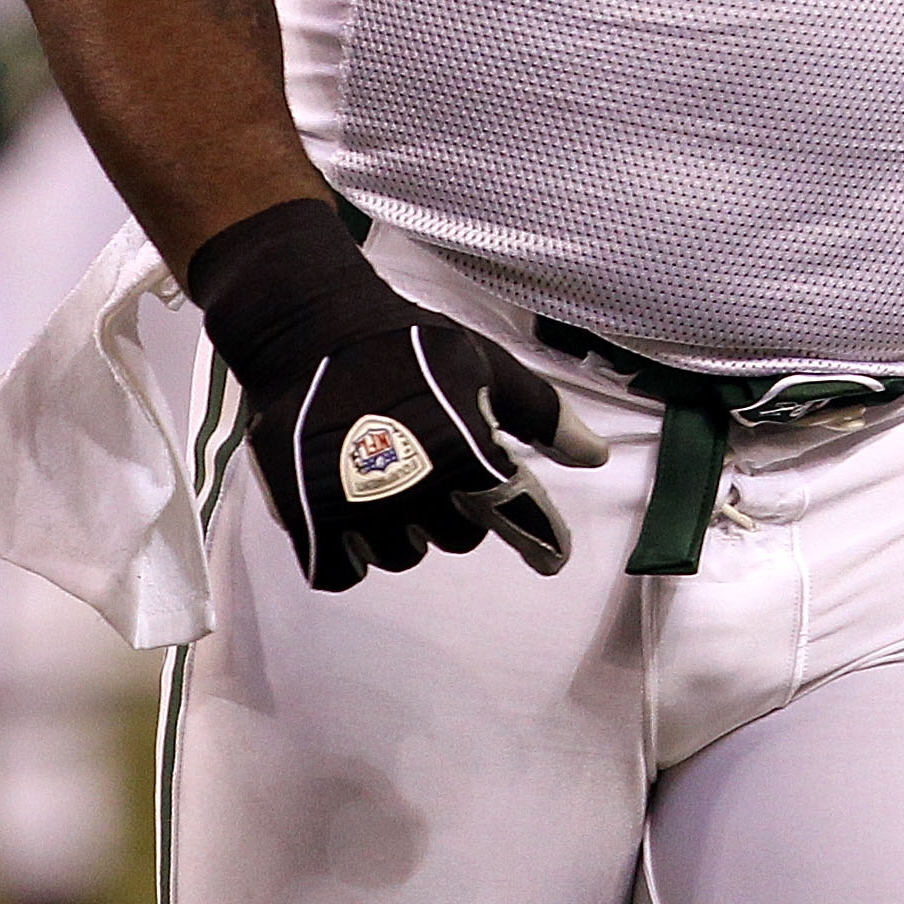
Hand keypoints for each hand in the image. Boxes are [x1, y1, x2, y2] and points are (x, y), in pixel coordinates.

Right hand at [185, 197, 604, 591]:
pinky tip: (348, 512)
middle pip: (456, 539)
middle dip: (451, 510)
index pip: (514, 515)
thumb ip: (542, 415)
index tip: (552, 558)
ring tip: (384, 477)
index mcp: (463, 453)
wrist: (310, 331)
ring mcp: (359, 510)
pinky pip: (342, 572)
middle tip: (429, 466)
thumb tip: (594, 455)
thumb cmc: (404, 344)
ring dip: (400, 530)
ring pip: (401, 556)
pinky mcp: (309, 522)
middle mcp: (415, 491)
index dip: (539, 537)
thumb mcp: (486, 365)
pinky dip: (348, 553)